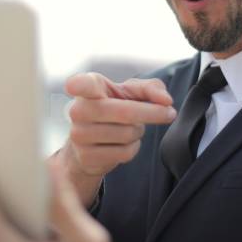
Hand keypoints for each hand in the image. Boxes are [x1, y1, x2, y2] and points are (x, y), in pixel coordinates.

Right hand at [54, 73, 175, 204]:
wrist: (91, 141)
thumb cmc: (113, 107)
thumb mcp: (130, 92)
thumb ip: (151, 88)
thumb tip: (165, 100)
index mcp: (88, 87)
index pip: (80, 85)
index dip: (77, 85)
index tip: (73, 87)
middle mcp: (79, 110)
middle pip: (125, 112)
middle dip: (152, 113)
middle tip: (167, 113)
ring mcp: (79, 135)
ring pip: (127, 134)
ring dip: (138, 132)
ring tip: (131, 128)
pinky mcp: (86, 157)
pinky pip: (124, 153)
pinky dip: (132, 148)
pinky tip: (124, 143)